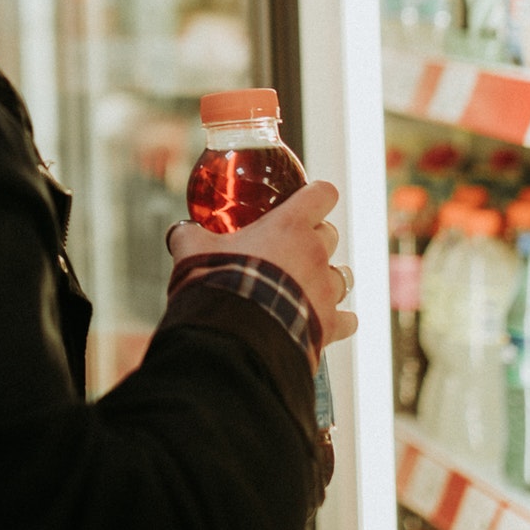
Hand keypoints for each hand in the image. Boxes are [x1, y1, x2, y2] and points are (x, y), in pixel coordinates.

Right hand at [167, 181, 357, 351]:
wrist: (235, 335)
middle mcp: (316, 254)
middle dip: (315, 237)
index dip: (317, 194)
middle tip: (291, 247)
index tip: (308, 199)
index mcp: (289, 226)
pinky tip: (322, 319)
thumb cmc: (217, 283)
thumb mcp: (193, 250)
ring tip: (307, 285)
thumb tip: (181, 231)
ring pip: (343, 276)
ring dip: (327, 277)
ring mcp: (326, 290)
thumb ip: (190, 235)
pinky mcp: (330, 324)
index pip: (322, 193)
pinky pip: (348, 319)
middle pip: (331, 234)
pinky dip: (338, 318)